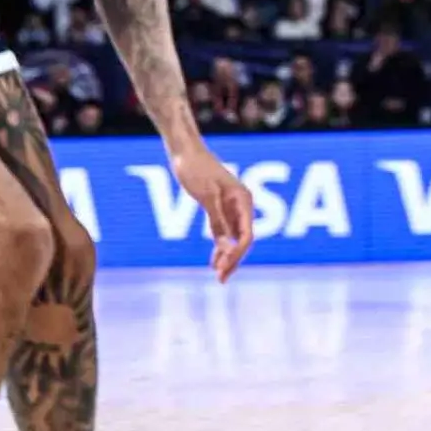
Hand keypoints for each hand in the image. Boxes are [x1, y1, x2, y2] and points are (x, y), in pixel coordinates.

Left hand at [172, 144, 253, 282]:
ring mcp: (230, 206)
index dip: (237, 254)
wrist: (184, 152)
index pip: (246, 235)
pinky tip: (214, 260)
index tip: (223, 269)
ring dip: (227, 255)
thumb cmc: (196, 170)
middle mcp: (241, 204)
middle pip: (243, 239)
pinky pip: (223, 231)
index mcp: (243, 199)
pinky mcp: (218, 206)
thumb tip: (227, 246)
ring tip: (218, 275)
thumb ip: (218, 221)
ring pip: (234, 237)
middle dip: (233, 259)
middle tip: (221, 279)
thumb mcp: (207, 196)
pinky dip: (220, 246)